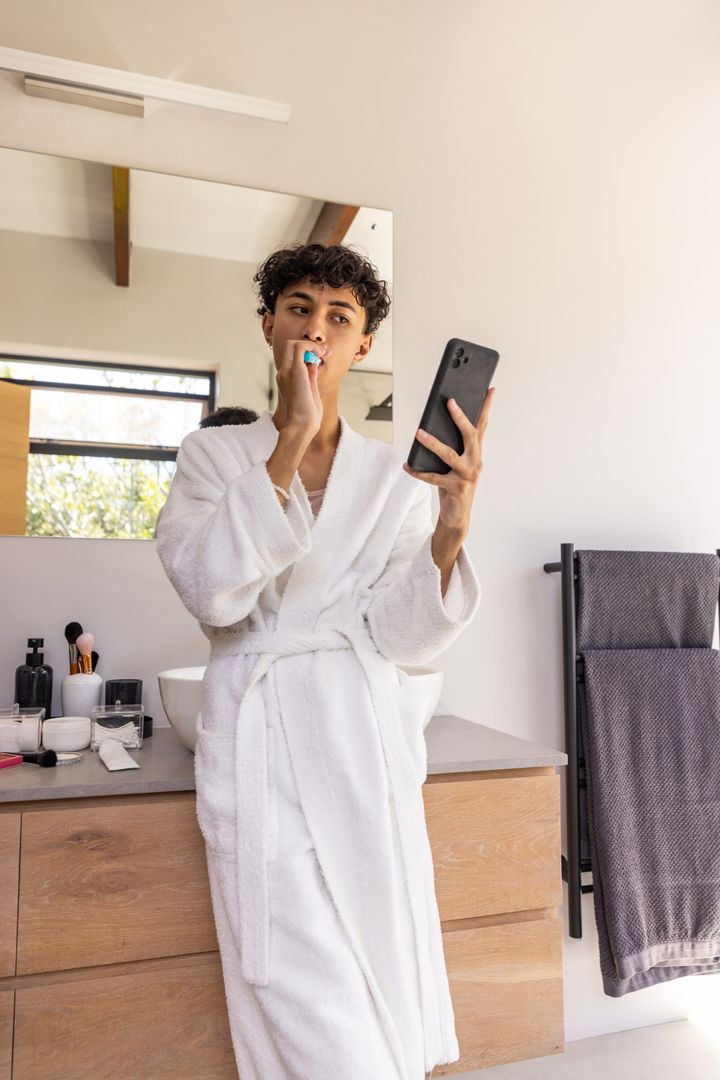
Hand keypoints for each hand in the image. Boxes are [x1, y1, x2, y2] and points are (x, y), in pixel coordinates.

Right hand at [275, 339, 329, 440]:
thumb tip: (314, 365)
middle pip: (290, 346)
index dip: (310, 352)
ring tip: (323, 354)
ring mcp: (287, 371)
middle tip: (324, 353)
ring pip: (293, 344)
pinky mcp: (294, 371)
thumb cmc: (307, 417)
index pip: (295, 357)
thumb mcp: (310, 392)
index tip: (324, 356)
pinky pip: (300, 347)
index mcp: (286, 379)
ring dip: (311, 345)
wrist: (301, 426)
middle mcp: (283, 373)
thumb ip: (310, 377)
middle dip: (309, 345)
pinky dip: (311, 346)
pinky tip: (321, 355)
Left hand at [402, 388, 494, 532]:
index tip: (489, 390)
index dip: (486, 407)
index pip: (482, 425)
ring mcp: (468, 476)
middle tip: (450, 403)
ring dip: (433, 443)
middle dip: (460, 417)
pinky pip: (435, 478)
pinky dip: (419, 472)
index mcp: (476, 453)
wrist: (458, 516)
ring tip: (419, 433)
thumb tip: (431, 428)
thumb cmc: (454, 486)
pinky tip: (407, 466)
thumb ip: (451, 447)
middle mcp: (476, 462)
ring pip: (450, 455)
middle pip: (470, 435)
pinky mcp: (458, 489)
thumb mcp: (455, 464)